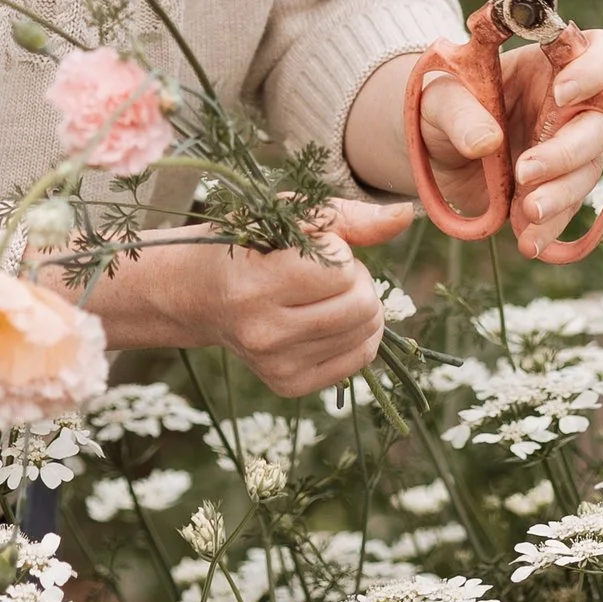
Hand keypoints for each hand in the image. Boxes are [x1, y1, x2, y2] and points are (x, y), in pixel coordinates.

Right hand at [85, 198, 408, 394]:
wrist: (196, 295)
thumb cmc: (245, 243)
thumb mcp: (285, 215)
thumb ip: (348, 217)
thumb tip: (406, 217)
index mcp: (255, 285)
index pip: (342, 269)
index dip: (337, 250)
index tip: (309, 248)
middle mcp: (264, 333)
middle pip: (362, 305)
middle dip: (357, 279)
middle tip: (325, 271)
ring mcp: (276, 366)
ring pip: (368, 333)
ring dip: (359, 304)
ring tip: (324, 293)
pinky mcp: (288, 386)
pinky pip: (359, 360)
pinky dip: (357, 334)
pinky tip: (328, 319)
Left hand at [413, 30, 602, 254]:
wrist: (433, 154)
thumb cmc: (441, 109)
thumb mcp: (438, 101)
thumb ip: (459, 112)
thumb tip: (486, 142)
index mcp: (549, 65)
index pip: (601, 51)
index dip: (595, 69)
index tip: (561, 94)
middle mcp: (569, 105)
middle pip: (601, 122)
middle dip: (568, 151)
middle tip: (524, 172)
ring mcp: (567, 147)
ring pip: (589, 170)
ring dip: (562, 194)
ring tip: (525, 212)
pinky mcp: (557, 186)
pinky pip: (569, 208)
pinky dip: (551, 226)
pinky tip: (529, 240)